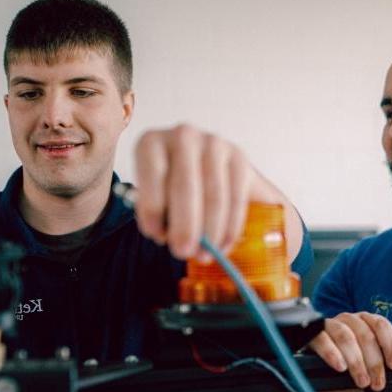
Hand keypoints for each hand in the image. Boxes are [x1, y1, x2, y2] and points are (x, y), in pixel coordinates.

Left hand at [133, 124, 263, 260]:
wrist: (206, 173)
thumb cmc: (170, 189)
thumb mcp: (154, 196)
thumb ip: (155, 213)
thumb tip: (164, 235)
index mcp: (151, 142)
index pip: (151, 173)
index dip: (152, 207)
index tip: (156, 236)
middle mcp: (183, 136)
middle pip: (185, 185)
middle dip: (184, 225)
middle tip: (183, 252)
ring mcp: (214, 144)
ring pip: (213, 195)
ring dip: (209, 231)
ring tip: (203, 255)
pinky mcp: (240, 158)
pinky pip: (236, 198)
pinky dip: (230, 227)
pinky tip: (223, 245)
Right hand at [306, 312, 391, 390]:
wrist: (329, 386)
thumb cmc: (354, 368)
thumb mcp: (376, 359)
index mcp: (365, 321)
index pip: (381, 324)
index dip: (390, 344)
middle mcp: (348, 319)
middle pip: (365, 334)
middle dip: (374, 361)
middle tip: (377, 382)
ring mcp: (329, 326)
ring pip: (345, 336)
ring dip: (356, 361)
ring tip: (361, 380)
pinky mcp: (312, 336)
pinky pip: (322, 340)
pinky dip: (332, 353)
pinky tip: (340, 366)